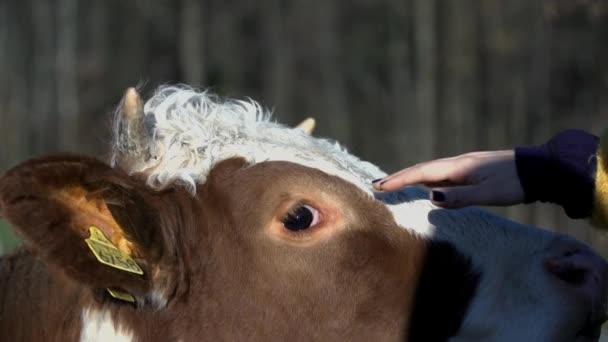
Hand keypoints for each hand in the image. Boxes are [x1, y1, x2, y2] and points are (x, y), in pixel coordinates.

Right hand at [373, 150, 524, 208]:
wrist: (539, 169)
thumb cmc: (514, 183)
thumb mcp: (488, 193)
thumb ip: (460, 197)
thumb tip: (431, 196)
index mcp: (458, 167)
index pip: (421, 173)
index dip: (399, 180)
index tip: (378, 187)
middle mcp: (457, 164)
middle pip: (421, 170)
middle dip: (398, 178)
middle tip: (377, 186)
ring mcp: (464, 167)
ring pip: (430, 172)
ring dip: (410, 178)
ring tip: (393, 185)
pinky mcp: (471, 172)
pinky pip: (441, 175)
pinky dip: (425, 179)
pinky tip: (424, 186)